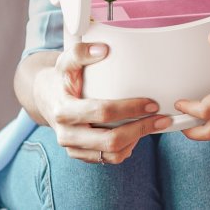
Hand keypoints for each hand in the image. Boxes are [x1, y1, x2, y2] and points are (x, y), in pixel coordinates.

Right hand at [33, 43, 171, 163]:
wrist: (46, 97)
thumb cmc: (61, 77)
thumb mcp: (66, 60)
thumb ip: (81, 52)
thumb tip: (102, 49)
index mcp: (65, 111)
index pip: (102, 112)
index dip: (129, 108)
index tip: (151, 103)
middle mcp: (67, 135)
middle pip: (110, 140)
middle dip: (140, 130)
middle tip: (162, 118)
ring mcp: (74, 148)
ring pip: (111, 154)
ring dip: (137, 141)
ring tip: (154, 125)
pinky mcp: (81, 155)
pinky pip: (108, 159)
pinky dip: (127, 148)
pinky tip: (138, 133)